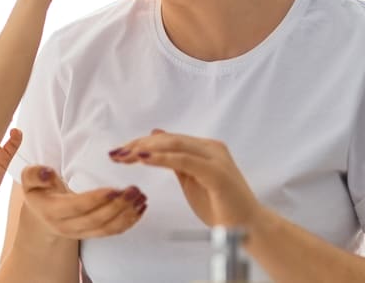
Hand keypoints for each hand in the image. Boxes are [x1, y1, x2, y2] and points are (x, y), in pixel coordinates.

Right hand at [19, 165, 145, 238]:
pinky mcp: (92, 234)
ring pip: (106, 229)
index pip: (76, 207)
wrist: (42, 211)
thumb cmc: (40, 190)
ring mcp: (80, 233)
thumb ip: (35, 173)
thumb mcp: (30, 178)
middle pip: (95, 220)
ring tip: (141, 197)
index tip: (114, 189)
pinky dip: (128, 222)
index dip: (96, 200)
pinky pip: (112, 232)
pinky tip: (140, 208)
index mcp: (52, 211)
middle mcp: (66, 226)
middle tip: (134, 190)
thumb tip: (48, 173)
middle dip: (118, 206)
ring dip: (127, 215)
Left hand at [110, 129, 262, 228]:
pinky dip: (162, 159)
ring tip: (125, 156)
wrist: (248, 227)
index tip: (120, 151)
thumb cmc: (221, 207)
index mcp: (205, 148)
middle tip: (116, 153)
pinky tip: (144, 160)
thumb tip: (156, 138)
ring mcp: (216, 158)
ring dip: (145, 149)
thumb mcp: (190, 180)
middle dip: (138, 145)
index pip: (167, 140)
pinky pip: (185, 161)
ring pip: (174, 145)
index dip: (141, 143)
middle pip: (168, 140)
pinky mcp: (217, 173)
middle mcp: (211, 148)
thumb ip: (174, 160)